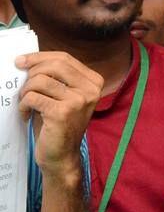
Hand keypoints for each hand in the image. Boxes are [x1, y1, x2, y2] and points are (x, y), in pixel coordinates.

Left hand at [16, 52, 102, 179]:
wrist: (62, 155)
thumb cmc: (58, 123)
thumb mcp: (64, 95)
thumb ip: (57, 77)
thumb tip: (28, 59)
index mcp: (94, 81)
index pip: (64, 58)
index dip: (40, 56)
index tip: (21, 60)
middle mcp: (90, 89)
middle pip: (54, 65)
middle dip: (31, 72)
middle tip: (21, 84)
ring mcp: (78, 101)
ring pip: (40, 81)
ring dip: (25, 91)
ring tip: (25, 103)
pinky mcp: (62, 113)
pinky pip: (33, 97)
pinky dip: (23, 105)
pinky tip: (26, 114)